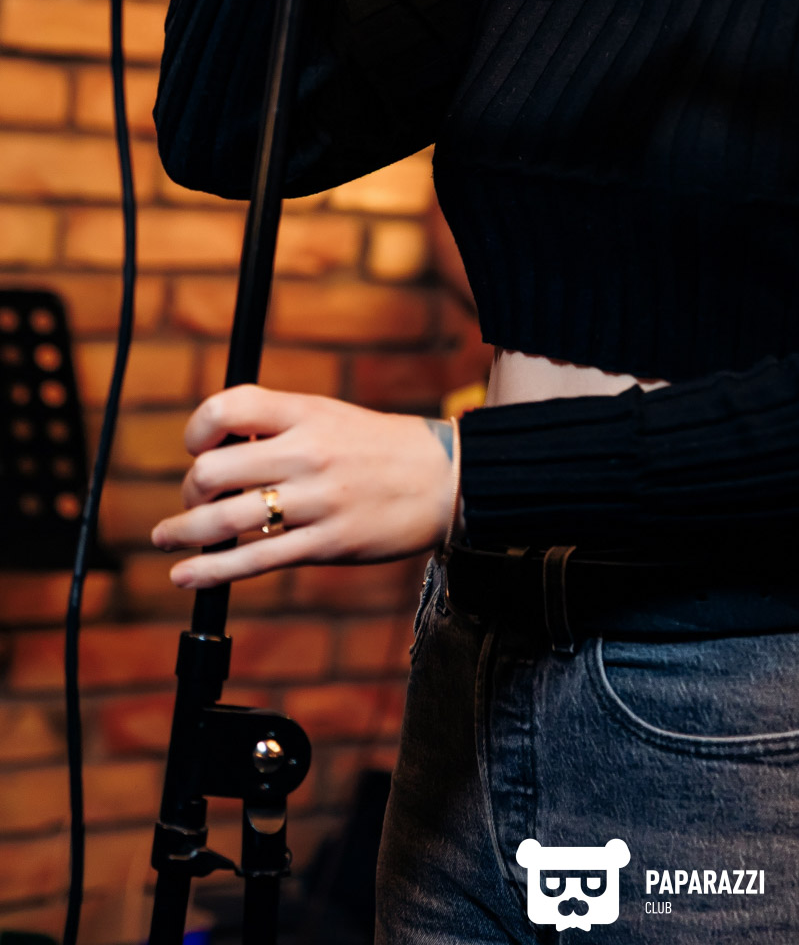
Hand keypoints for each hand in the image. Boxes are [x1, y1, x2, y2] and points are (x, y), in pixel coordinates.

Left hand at [150, 386, 456, 588]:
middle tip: (195, 501)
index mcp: (307, 413)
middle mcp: (307, 453)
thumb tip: (222, 446)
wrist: (445, 479)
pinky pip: (254, 560)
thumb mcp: (332, 416)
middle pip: (214, 470)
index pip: (229, 408)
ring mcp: (315, 501)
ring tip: (167, 538)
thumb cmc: (383, 448)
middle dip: (191, 491)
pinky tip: (186, 576)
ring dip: (183, 532)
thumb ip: (281, 425)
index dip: (197, 430)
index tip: (196, 448)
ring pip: (225, 519)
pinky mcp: (325, 544)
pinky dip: (210, 571)